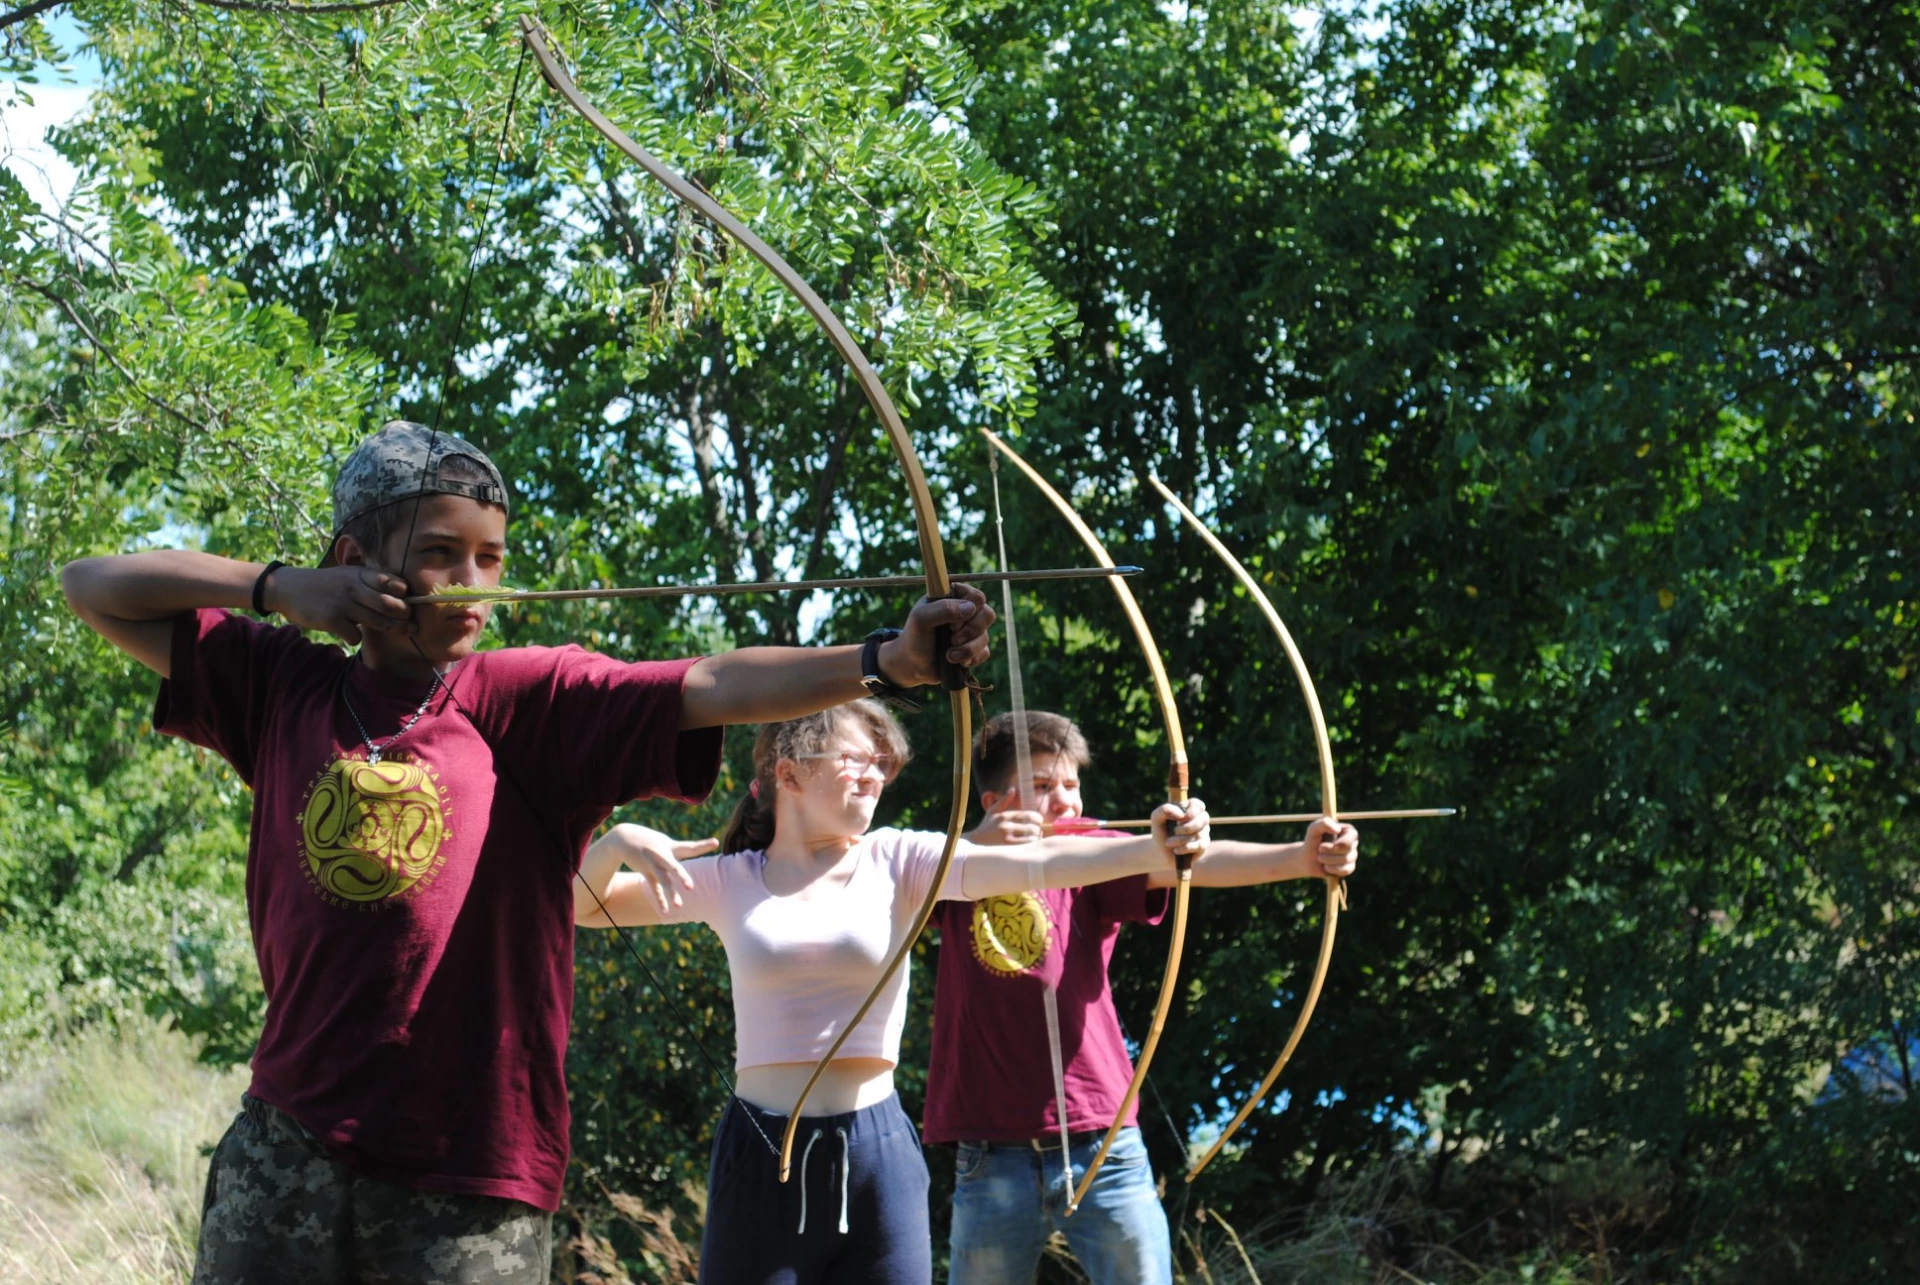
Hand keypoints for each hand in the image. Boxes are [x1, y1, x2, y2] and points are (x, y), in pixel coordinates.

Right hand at [267, 565, 414, 645]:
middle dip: (405, 615)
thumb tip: (403, 592)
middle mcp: (353, 587)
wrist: (288, 588)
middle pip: (389, 604)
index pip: (391, 582)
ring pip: (377, 621)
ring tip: (402, 631)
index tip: (412, 602)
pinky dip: (356, 638)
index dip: (406, 593)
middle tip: (413, 623)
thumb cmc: (326, 584)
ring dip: (393, 629)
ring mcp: (342, 604)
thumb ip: (370, 581)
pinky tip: (352, 635)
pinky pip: (355, 635)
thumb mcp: (347, 574)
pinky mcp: (331, 620)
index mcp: (359, 574)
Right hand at [610, 827, 713, 914]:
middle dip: (681, 877)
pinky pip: (654, 888)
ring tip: (679, 906)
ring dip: (670, 894)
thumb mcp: (666, 842)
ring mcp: (652, 865)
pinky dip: (660, 900)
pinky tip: (666, 912)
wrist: (624, 837)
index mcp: (671, 846)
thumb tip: (696, 852)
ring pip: (663, 881)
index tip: (716, 842)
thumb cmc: (652, 841)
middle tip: (690, 887)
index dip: (703, 845)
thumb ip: (681, 850)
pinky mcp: (645, 872)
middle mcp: (662, 856)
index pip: (690, 847)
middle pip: (674, 867)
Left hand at [878, 584, 995, 686]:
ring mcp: (971, 630)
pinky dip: (971, 659)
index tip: (950, 624)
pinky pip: (985, 652)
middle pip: (988, 614)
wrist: (913, 665)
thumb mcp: (921, 618)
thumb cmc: (914, 637)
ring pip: (986, 636)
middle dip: (970, 631)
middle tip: (952, 639)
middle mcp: (965, 611)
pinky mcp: (974, 649)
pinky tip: (956, 661)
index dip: (968, 611)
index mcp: (953, 596)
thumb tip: (971, 608)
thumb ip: (943, 609)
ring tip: (949, 656)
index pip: (977, 596)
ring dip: (968, 649)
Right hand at [965, 808, 1046, 846]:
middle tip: (1037, 830)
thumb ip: (1004, 800)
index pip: (1029, 815)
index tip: (1038, 821)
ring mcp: (1008, 839)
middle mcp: (1006, 827)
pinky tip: (1029, 844)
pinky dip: (1031, 845)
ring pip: (1031, 838)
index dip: (1037, 818)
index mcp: (1005, 816)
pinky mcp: (1009, 849)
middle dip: (1037, 828)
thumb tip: (1012, 788)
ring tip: (1034, 837)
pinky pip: (1027, 847)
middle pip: (1032, 827)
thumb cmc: (986, 826)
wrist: (975, 843)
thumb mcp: (993, 811)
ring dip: (1035, 837)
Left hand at [1150, 797, 1210, 865]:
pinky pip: (1200, 845)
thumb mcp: (1157, 818)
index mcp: (1189, 808)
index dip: (1192, 811)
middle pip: (1204, 818)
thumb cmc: (1161, 831)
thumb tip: (1181, 814)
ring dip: (1181, 839)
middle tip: (1174, 831)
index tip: (1180, 819)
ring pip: (1199, 834)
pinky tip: (1176, 850)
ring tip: (1168, 843)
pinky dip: (1185, 848)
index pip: (1198, 805)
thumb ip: (1165, 809)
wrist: (1161, 852)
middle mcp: (1199, 819)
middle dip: (1187, 827)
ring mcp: (1203, 832)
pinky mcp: (1203, 845)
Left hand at [1304, 817, 1358, 878]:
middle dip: (1330, 852)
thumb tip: (1337, 829)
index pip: (1353, 835)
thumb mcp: (1314, 828)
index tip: (1322, 846)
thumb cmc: (1312, 840)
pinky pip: (1345, 871)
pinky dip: (1333, 869)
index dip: (1339, 843)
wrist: (1308, 859)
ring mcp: (1352, 856)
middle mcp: (1353, 843)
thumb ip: (1324, 823)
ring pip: (1346, 860)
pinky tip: (1326, 867)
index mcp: (1348, 830)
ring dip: (1328, 860)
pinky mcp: (1349, 868)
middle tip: (1319, 850)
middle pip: (1348, 849)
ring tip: (1320, 857)